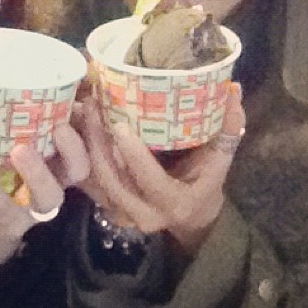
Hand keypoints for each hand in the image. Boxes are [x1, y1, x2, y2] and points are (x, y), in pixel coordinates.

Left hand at [0, 123, 89, 271]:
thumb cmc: (21, 166)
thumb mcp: (40, 148)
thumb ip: (45, 125)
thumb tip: (52, 90)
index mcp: (59, 178)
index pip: (78, 169)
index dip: (74, 151)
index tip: (61, 126)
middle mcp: (40, 202)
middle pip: (50, 196)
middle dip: (37, 174)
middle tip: (19, 149)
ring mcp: (10, 217)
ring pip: (1, 208)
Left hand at [75, 82, 244, 253]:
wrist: (191, 218)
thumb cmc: (205, 184)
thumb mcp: (221, 161)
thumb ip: (228, 128)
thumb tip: (234, 89)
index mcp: (173, 203)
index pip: (150, 179)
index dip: (134, 155)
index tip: (120, 124)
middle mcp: (142, 213)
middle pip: (111, 179)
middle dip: (97, 143)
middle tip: (92, 106)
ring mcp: (120, 212)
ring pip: (94, 181)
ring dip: (84, 147)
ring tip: (80, 110)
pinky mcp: (107, 206)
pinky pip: (87, 182)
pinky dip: (78, 155)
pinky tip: (73, 127)